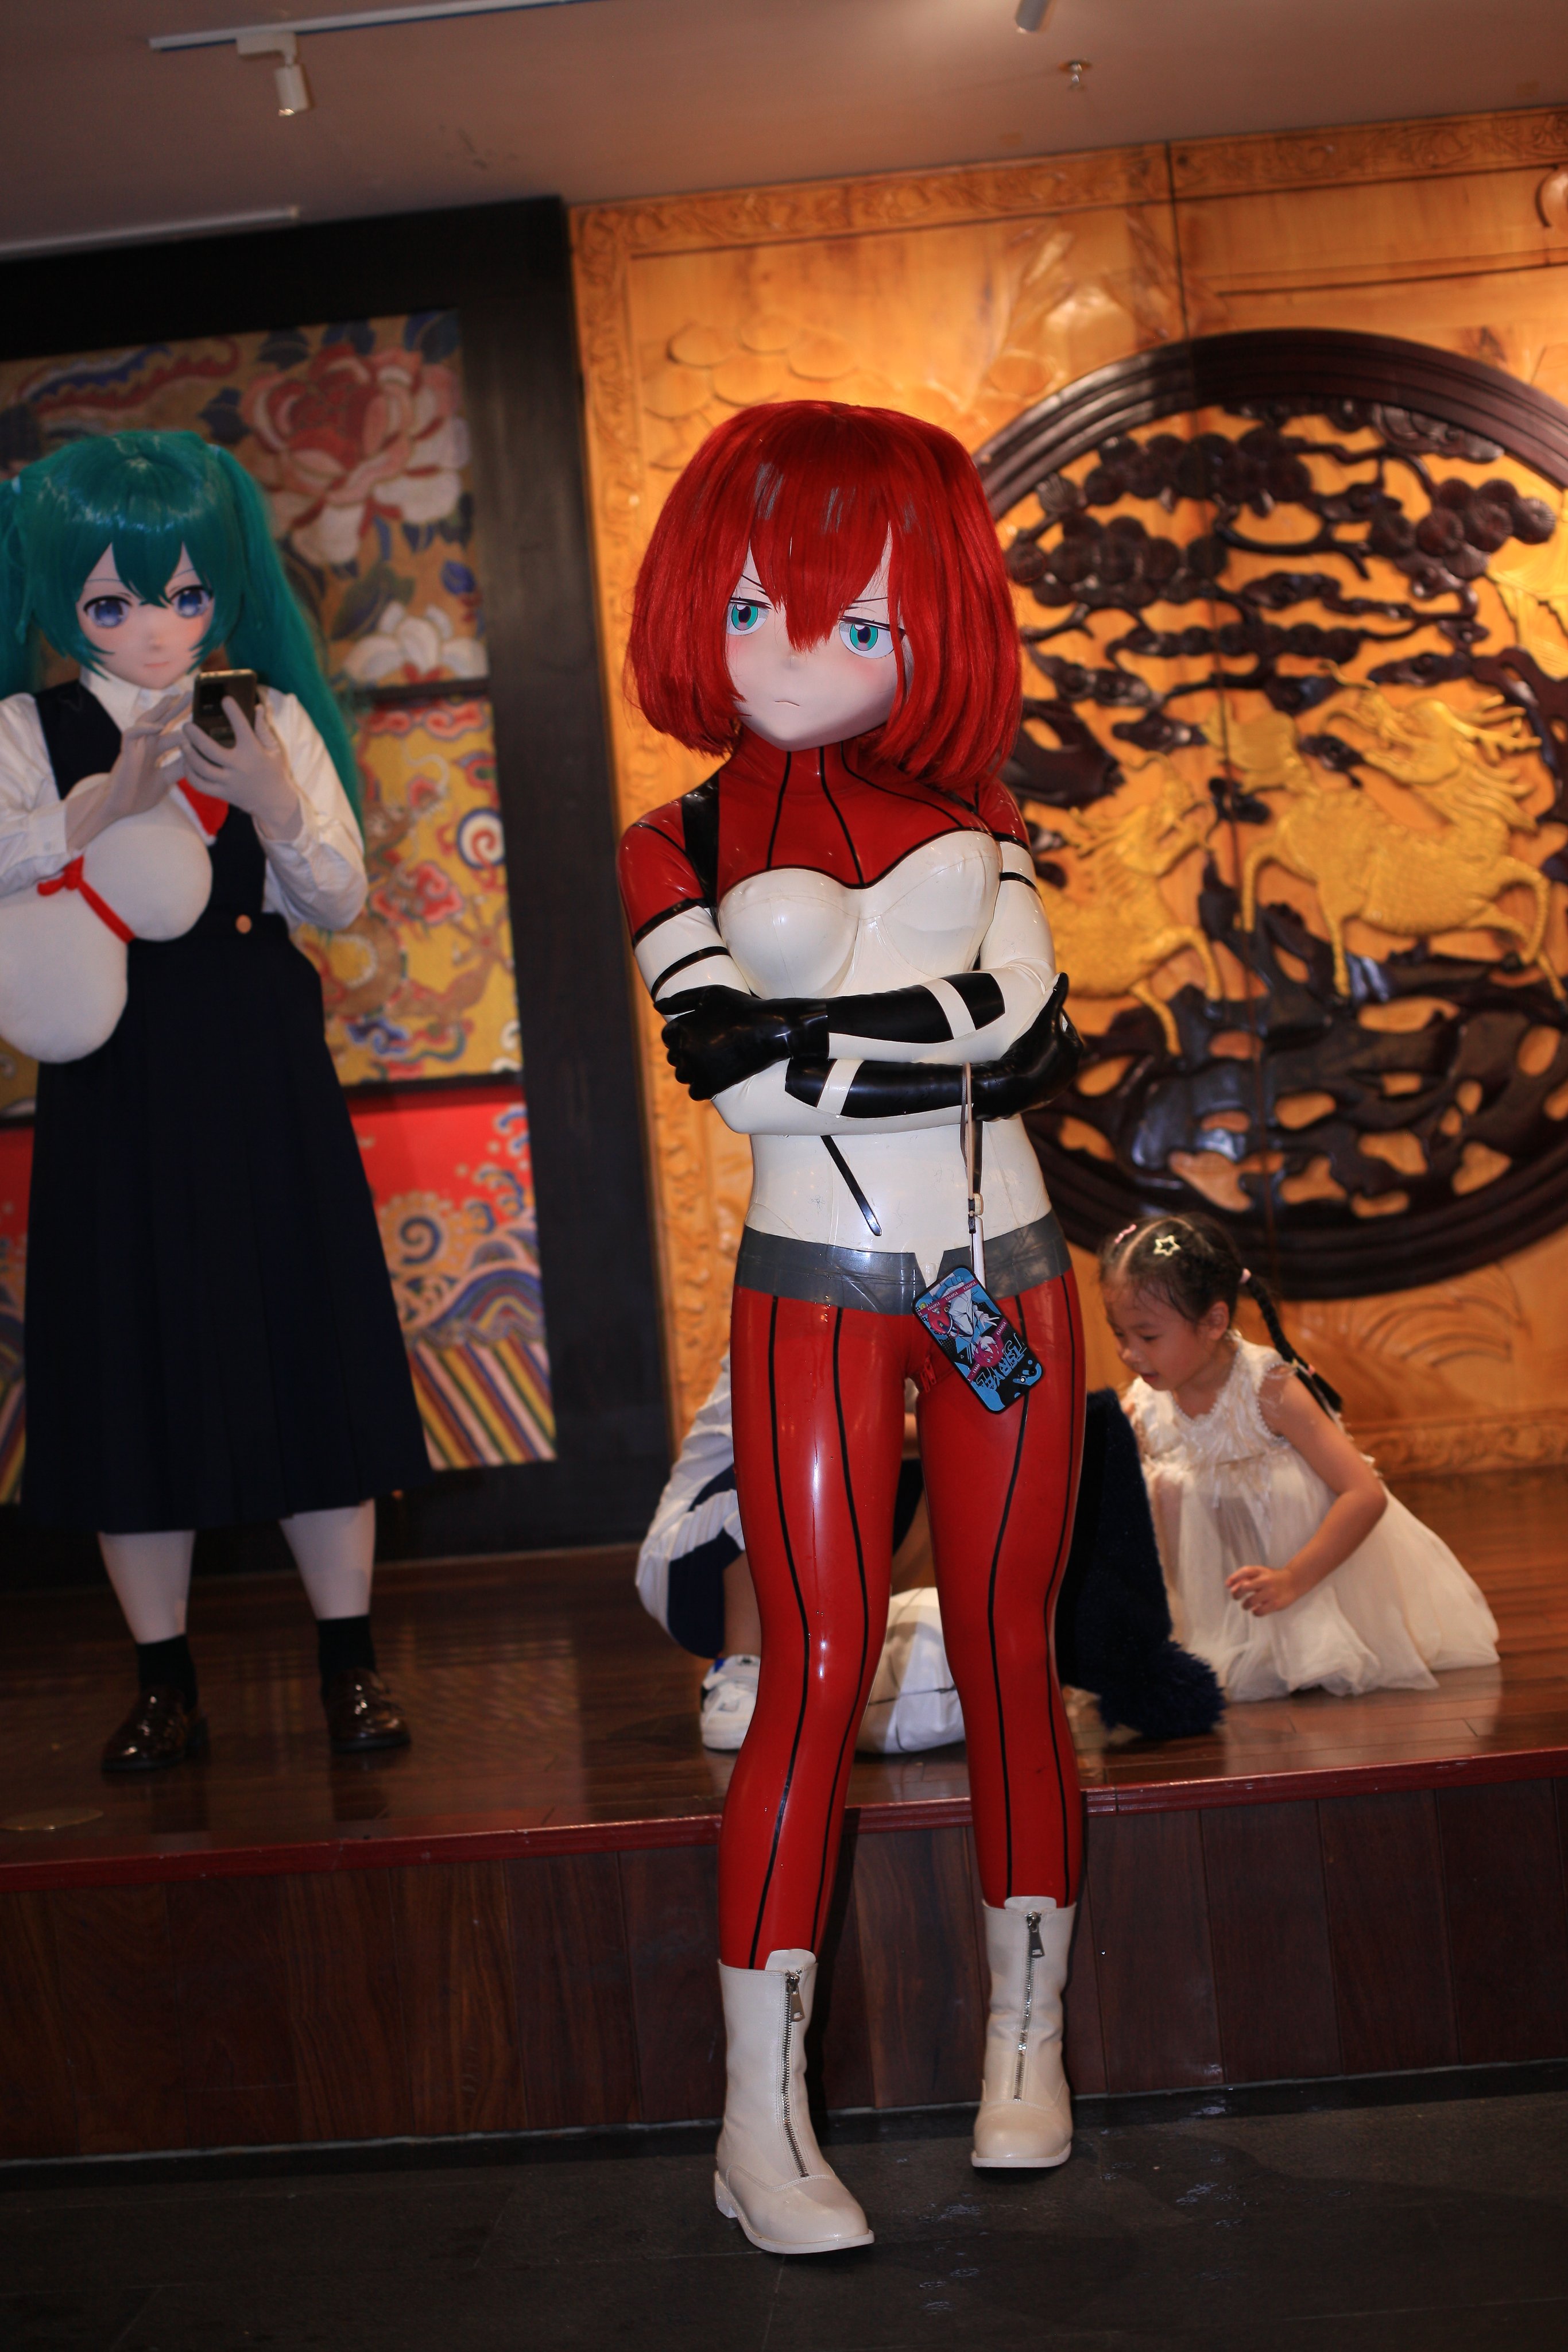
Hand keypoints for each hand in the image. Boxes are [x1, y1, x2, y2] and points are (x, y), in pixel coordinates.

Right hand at [63, 688, 188, 854]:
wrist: (119, 808)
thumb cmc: (138, 794)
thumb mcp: (165, 780)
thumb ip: (178, 768)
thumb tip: (195, 759)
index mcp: (154, 752)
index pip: (172, 734)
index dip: (186, 728)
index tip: (201, 719)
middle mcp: (145, 746)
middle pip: (160, 721)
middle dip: (174, 708)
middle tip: (189, 695)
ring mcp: (135, 748)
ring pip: (145, 721)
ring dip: (158, 710)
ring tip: (171, 699)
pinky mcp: (126, 754)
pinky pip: (131, 735)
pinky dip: (144, 728)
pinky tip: (158, 725)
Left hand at [179, 698, 301, 836]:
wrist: (274, 804)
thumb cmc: (274, 772)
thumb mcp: (273, 749)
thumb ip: (262, 728)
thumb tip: (257, 706)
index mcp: (253, 752)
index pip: (242, 727)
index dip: (234, 712)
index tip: (225, 699)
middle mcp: (239, 767)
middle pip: (210, 750)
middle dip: (195, 736)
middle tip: (187, 725)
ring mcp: (229, 782)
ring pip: (201, 768)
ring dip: (189, 754)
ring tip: (183, 743)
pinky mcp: (222, 793)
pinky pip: (200, 785)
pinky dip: (190, 773)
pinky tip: (187, 763)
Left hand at [660, 986, 826, 1100]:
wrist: (769, 1030)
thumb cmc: (741, 1008)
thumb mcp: (710, 994)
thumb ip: (680, 999)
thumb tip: (656, 1006)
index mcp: (681, 1028)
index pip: (667, 1036)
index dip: (682, 1034)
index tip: (701, 1034)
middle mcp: (684, 1050)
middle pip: (673, 1057)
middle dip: (687, 1052)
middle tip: (711, 1046)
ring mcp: (697, 1070)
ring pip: (681, 1075)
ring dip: (693, 1070)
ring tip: (713, 1060)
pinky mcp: (711, 1086)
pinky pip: (694, 1092)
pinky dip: (702, 1086)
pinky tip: (716, 1075)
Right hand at [972, 974, 1081, 1119]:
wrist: (1013, 1087)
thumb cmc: (1031, 1051)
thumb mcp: (1044, 1018)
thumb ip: (1056, 997)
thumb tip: (1065, 976)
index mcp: (1074, 1050)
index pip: (1065, 1027)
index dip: (1054, 1017)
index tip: (1043, 1011)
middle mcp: (1070, 1069)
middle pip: (1059, 1046)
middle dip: (1049, 1037)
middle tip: (1032, 1027)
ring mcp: (1057, 1085)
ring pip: (1050, 1064)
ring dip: (1041, 1055)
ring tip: (1024, 1046)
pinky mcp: (1043, 1097)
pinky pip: (1039, 1080)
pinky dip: (1032, 1071)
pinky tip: (1020, 1066)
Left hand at [1226, 1563, 1300, 1616]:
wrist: (1294, 1581)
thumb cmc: (1271, 1578)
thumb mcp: (1260, 1573)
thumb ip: (1245, 1577)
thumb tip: (1230, 1587)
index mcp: (1261, 1571)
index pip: (1245, 1571)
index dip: (1234, 1578)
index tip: (1227, 1585)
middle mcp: (1266, 1580)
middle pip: (1245, 1587)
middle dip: (1236, 1594)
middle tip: (1237, 1597)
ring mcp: (1271, 1592)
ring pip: (1250, 1601)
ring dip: (1245, 1605)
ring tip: (1246, 1605)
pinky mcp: (1276, 1604)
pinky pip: (1259, 1611)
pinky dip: (1255, 1612)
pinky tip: (1256, 1609)